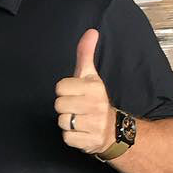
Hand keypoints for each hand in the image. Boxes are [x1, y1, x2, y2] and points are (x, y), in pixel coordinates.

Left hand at [54, 29, 114, 154]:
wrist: (114, 130)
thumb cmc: (96, 100)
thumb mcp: (91, 76)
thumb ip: (86, 54)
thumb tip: (91, 32)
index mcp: (94, 87)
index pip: (60, 87)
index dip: (65, 91)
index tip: (76, 93)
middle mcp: (95, 105)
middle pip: (59, 104)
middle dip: (65, 107)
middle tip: (77, 108)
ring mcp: (94, 124)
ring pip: (62, 121)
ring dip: (68, 122)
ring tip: (79, 119)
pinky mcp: (90, 141)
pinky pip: (67, 137)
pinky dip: (71, 136)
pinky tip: (81, 131)